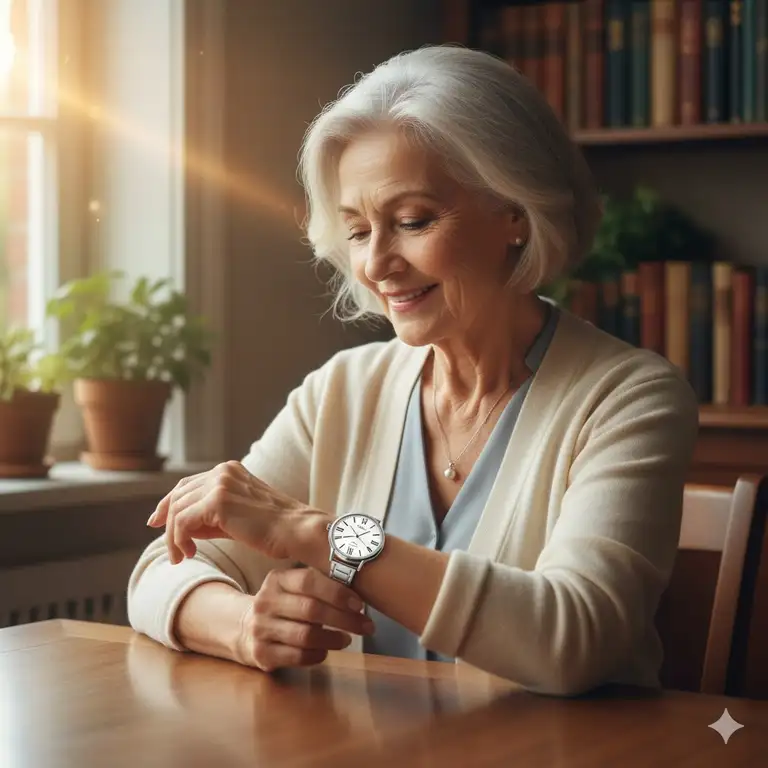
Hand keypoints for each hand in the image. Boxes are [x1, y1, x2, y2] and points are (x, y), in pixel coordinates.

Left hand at [147, 461, 327, 563]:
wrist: (296, 530)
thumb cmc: (273, 529)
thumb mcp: (236, 517)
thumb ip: (209, 516)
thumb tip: (179, 525)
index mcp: (229, 470)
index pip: (187, 484)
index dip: (168, 504)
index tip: (157, 522)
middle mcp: (222, 471)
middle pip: (178, 495)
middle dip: (166, 521)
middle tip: (170, 549)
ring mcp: (219, 483)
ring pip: (176, 509)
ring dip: (173, 537)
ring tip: (183, 557)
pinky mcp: (217, 501)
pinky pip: (182, 521)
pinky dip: (178, 540)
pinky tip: (189, 553)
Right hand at [234, 567, 374, 670]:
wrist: (244, 628)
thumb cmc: (284, 605)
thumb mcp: (292, 587)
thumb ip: (319, 583)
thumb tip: (362, 585)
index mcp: (277, 580)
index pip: (309, 581)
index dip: (337, 592)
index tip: (360, 604)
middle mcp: (265, 602)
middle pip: (311, 610)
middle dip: (345, 619)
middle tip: (366, 626)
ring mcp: (261, 629)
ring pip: (306, 635)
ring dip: (334, 639)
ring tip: (348, 639)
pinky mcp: (262, 654)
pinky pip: (298, 657)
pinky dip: (318, 655)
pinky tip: (327, 651)